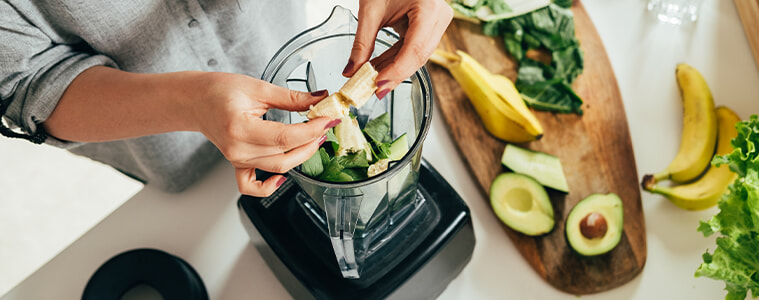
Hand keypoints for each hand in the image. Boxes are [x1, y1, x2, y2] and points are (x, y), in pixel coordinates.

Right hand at [186, 72, 339, 196]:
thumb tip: (319, 99)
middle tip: (326, 126)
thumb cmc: (219, 90)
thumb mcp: (258, 87)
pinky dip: (269, 187)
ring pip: (277, 168)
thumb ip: (291, 97)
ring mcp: (237, 160)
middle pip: (285, 155)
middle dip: (311, 142)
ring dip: (301, 156)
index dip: (312, 130)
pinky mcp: (237, 164)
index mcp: (240, 128)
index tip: (329, 120)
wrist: (195, 100)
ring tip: (314, 138)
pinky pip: (252, 186)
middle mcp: (237, 149)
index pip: (286, 136)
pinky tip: (283, 178)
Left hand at [343, 0, 451, 98]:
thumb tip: (351, 71)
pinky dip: (397, 59)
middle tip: (373, 91)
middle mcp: (440, 15)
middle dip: (395, 75)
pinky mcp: (431, 25)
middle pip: (419, 56)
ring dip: (394, 69)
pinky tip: (380, 68)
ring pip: (418, 55)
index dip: (397, 71)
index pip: (415, 50)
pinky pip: (415, 48)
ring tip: (372, 80)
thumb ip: (361, 44)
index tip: (378, 86)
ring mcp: (438, 21)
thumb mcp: (370, 9)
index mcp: (428, 8)